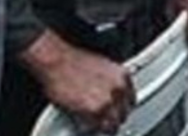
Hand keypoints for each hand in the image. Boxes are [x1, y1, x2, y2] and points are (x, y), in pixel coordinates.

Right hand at [20, 30, 134, 133]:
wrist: (56, 59)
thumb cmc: (70, 61)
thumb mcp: (100, 66)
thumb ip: (109, 83)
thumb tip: (109, 94)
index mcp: (123, 76)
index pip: (130, 101)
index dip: (119, 107)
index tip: (113, 111)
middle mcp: (119, 89)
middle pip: (123, 115)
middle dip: (112, 118)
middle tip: (101, 119)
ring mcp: (108, 101)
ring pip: (112, 125)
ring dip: (103, 126)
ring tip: (92, 123)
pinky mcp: (95, 111)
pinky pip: (98, 128)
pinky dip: (90, 128)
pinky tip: (83, 122)